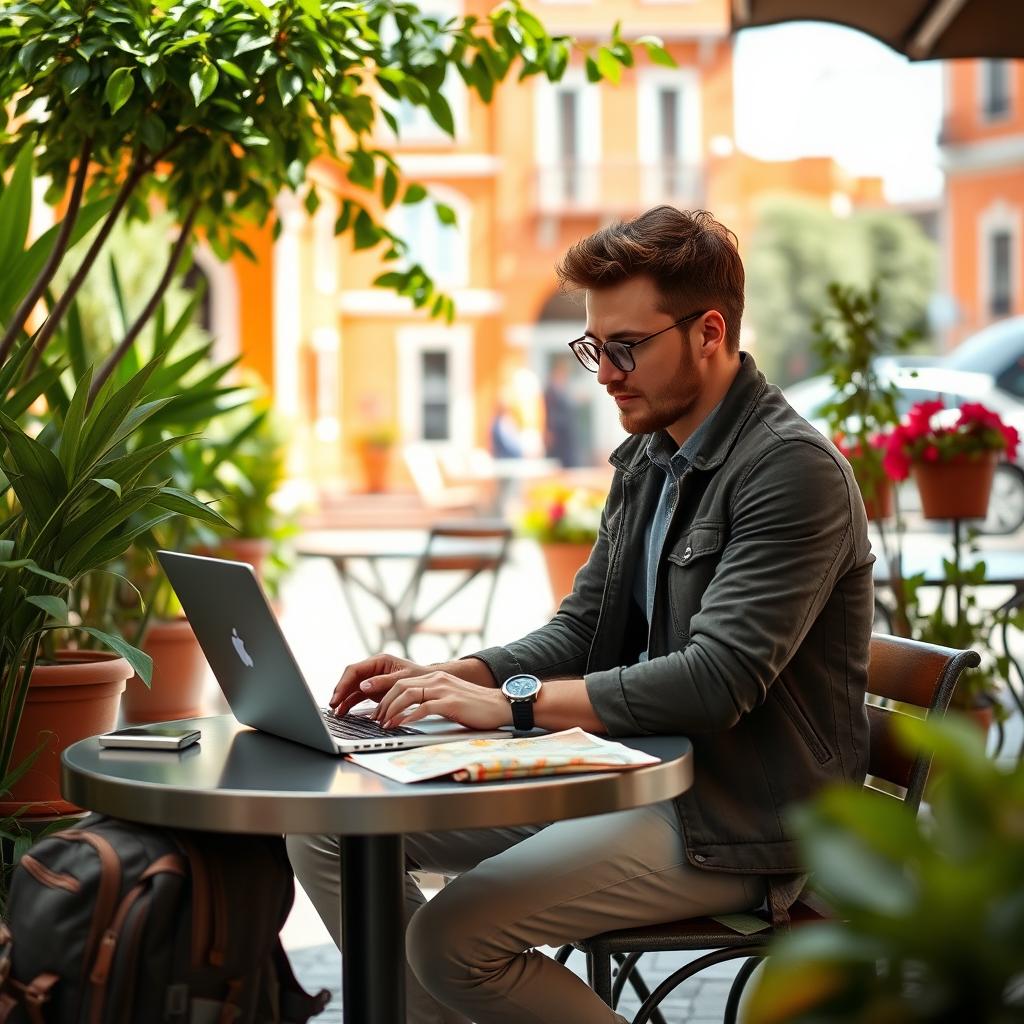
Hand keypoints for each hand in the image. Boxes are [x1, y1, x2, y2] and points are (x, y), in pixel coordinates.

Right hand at [329, 653, 429, 716]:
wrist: (428, 683)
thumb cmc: (419, 677)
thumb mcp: (403, 679)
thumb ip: (383, 682)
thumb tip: (363, 686)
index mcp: (379, 661)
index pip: (355, 670)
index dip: (344, 683)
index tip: (338, 696)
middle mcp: (373, 669)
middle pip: (350, 679)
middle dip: (340, 691)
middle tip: (333, 705)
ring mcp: (372, 679)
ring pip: (352, 688)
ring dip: (343, 699)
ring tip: (336, 711)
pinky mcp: (373, 690)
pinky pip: (357, 695)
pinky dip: (350, 703)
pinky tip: (343, 711)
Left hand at [373, 670, 511, 730]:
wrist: (501, 705)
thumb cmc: (477, 706)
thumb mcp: (450, 697)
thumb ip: (433, 699)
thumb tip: (412, 710)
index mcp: (436, 677)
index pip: (402, 682)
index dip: (386, 696)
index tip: (378, 711)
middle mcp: (438, 679)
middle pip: (401, 686)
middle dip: (384, 703)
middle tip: (375, 719)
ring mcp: (444, 690)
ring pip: (409, 695)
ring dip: (392, 710)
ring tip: (384, 723)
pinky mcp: (451, 703)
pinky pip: (424, 708)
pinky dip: (409, 717)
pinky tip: (401, 725)